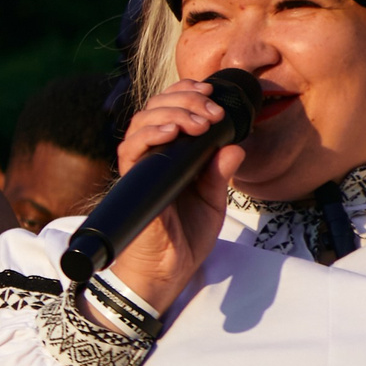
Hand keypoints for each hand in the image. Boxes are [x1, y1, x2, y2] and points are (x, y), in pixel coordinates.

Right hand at [105, 79, 246, 313]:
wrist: (167, 271)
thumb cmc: (185, 238)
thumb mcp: (212, 200)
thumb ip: (219, 173)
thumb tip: (235, 147)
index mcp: (172, 156)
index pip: (171, 111)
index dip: (186, 94)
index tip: (211, 95)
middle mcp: (153, 157)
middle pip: (155, 108)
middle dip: (185, 99)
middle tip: (212, 111)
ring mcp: (141, 168)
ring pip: (142, 121)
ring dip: (173, 111)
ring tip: (199, 121)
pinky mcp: (133, 182)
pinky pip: (131, 149)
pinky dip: (151, 134)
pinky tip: (172, 131)